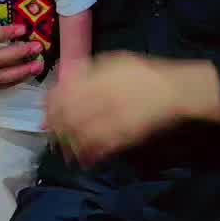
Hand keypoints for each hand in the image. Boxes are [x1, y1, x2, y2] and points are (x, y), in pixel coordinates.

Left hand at [45, 53, 219, 164]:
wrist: (173, 89)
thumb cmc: (144, 73)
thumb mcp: (114, 61)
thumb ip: (90, 69)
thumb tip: (66, 78)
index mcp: (97, 78)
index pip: (63, 94)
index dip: (51, 106)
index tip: (46, 113)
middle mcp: (101, 97)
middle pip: (68, 117)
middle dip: (56, 129)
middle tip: (51, 135)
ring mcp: (112, 117)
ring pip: (81, 135)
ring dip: (69, 145)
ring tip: (65, 152)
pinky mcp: (124, 135)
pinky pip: (101, 148)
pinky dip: (89, 155)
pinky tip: (85, 159)